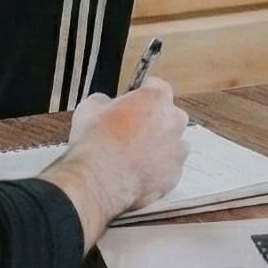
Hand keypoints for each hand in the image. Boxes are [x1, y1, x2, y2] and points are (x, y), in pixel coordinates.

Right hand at [66, 80, 190, 214]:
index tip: (129, 103)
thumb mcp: (90, 107)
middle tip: (129, 132)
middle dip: (152, 121)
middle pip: (167, 115)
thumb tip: (107, 106)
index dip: (139, 94)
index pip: (155, 86)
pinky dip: (156, 170)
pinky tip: (136, 173)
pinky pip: (168, 168)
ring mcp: (177, 150)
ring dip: (157, 146)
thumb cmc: (95, 141)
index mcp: (156, 97)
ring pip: (171, 143)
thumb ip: (106, 101)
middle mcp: (174, 120)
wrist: (98, 181)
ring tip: (132, 156)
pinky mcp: (175, 176)